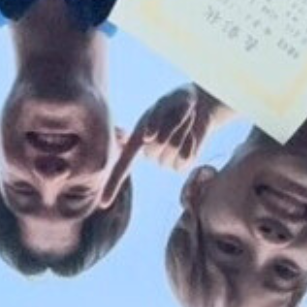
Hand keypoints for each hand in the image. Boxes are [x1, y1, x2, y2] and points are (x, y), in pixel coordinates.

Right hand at [101, 86, 229, 206]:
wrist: (203, 107)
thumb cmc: (180, 102)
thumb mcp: (168, 103)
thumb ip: (158, 118)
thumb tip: (148, 138)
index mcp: (138, 139)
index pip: (122, 165)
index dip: (113, 184)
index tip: (103, 204)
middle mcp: (149, 153)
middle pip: (153, 152)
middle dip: (167, 130)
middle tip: (175, 116)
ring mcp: (166, 161)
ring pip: (169, 155)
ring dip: (180, 135)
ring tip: (184, 122)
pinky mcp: (181, 165)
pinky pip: (183, 162)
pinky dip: (190, 146)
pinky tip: (191, 136)